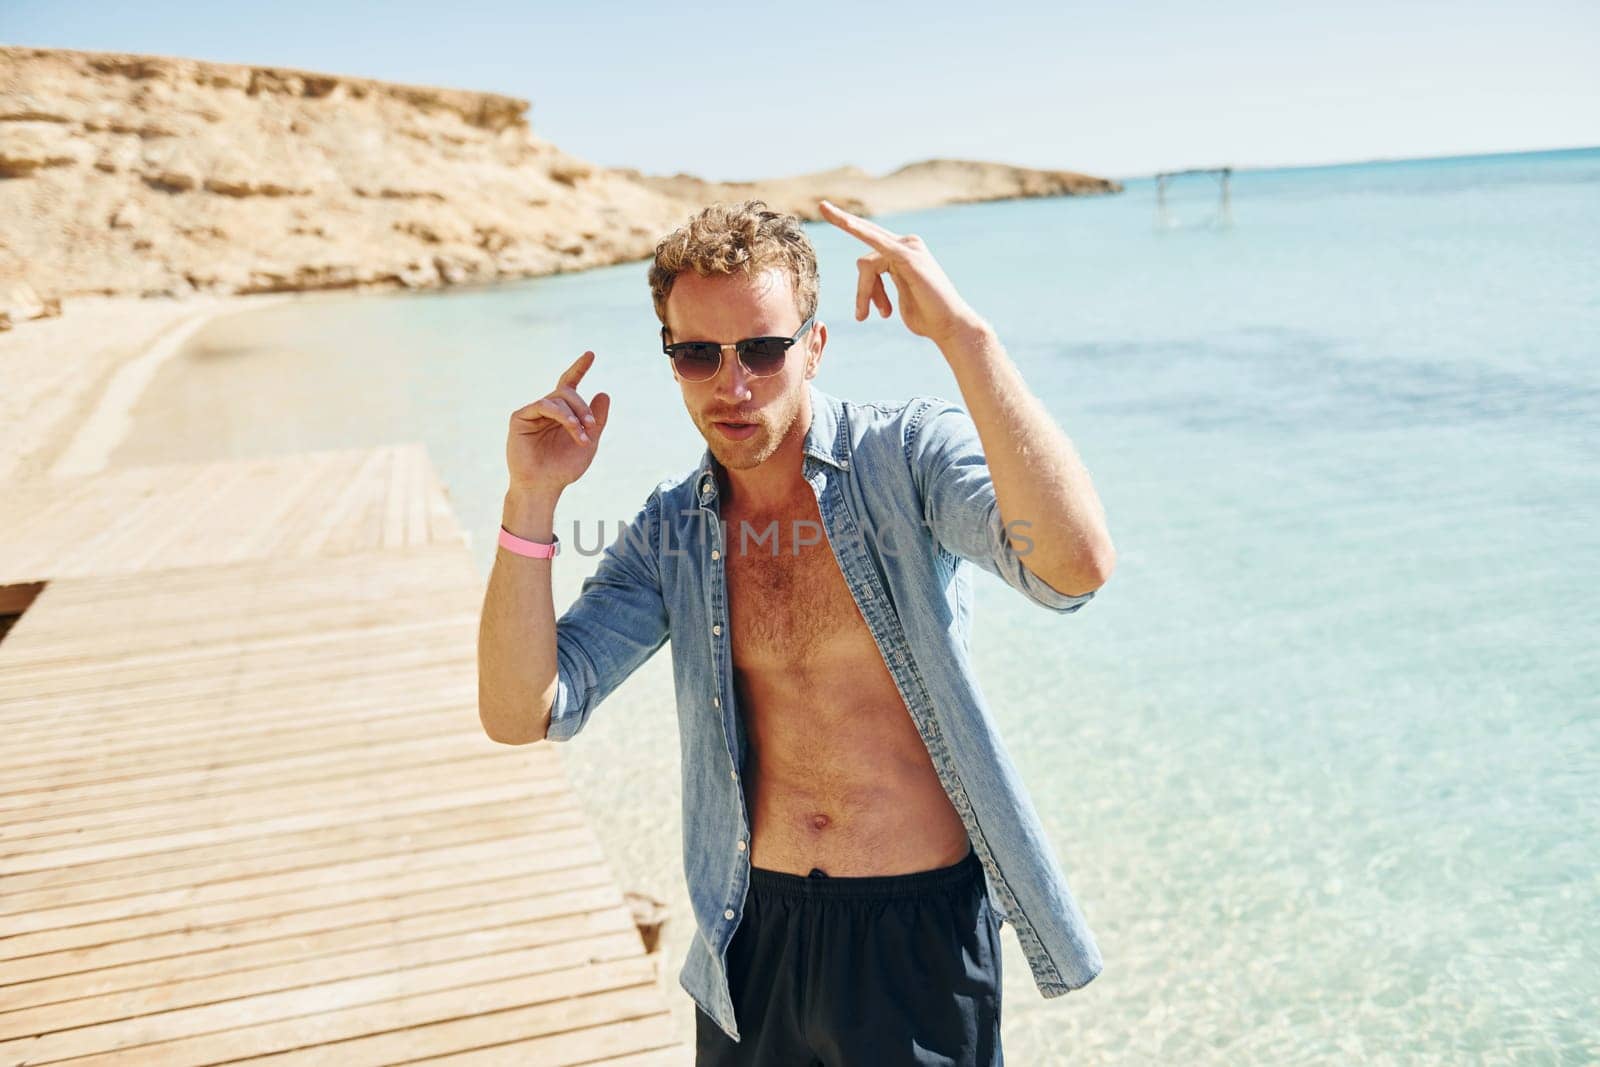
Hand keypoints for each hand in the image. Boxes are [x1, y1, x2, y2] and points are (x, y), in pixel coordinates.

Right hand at [506, 351, 610, 495]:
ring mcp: (532, 412)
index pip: (569, 384)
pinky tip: (572, 428)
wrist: (544, 486)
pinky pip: (543, 405)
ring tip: (583, 435)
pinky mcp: (520, 418)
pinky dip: (561, 415)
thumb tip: (603, 392)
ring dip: (575, 415)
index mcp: (561, 413)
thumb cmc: (564, 467)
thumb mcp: (589, 442)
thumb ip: (597, 420)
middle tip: (592, 425)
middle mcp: (546, 409)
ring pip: (557, 398)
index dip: (579, 368)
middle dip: (584, 407)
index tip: (590, 354)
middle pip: (567, 392)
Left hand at [818, 199, 985, 347]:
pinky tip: (838, 219)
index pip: (871, 252)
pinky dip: (854, 228)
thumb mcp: (900, 301)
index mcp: (905, 252)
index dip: (856, 250)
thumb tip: (871, 286)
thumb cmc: (928, 319)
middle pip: (866, 250)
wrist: (950, 326)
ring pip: (866, 266)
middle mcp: (907, 243)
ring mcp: (908, 247)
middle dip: (842, 223)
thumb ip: (884, 288)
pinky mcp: (906, 255)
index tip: (835, 230)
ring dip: (863, 295)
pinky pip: (874, 242)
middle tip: (821, 205)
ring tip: (868, 316)